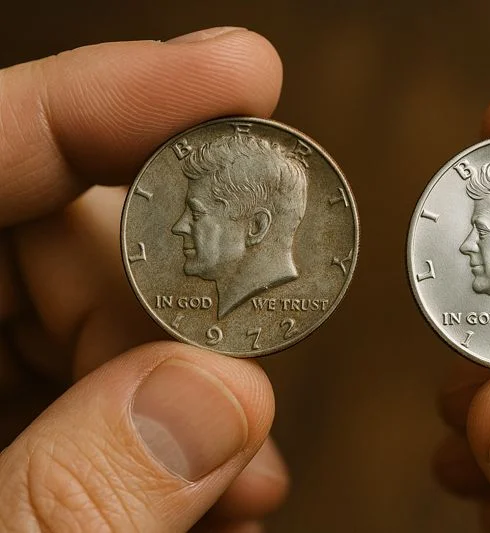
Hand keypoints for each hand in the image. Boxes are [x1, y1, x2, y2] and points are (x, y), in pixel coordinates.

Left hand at [0, 28, 288, 530]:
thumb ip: (66, 504)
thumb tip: (221, 397)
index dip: (117, 100)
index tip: (243, 74)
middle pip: (49, 237)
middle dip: (174, 289)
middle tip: (252, 357)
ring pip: (83, 323)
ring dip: (185, 377)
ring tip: (250, 455)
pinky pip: (85, 398)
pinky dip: (163, 434)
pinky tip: (218, 487)